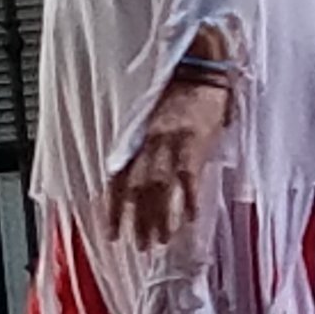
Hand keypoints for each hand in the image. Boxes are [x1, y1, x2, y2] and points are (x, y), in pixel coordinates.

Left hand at [106, 76, 229, 249]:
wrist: (201, 67)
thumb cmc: (180, 92)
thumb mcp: (155, 120)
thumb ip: (146, 148)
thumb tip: (142, 182)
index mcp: (137, 137)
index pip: (118, 178)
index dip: (113, 209)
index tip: (112, 234)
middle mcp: (149, 141)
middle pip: (137, 188)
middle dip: (138, 221)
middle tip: (141, 246)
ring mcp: (171, 140)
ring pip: (159, 186)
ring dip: (160, 216)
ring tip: (161, 240)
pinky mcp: (195, 139)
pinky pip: (188, 175)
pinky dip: (189, 198)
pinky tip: (190, 217)